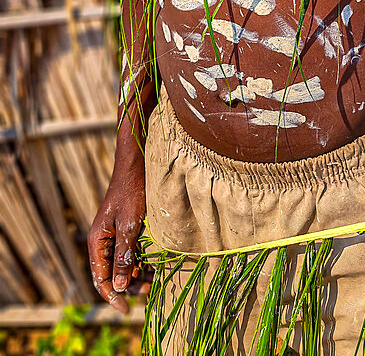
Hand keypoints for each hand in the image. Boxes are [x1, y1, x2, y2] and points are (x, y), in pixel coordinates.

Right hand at [87, 165, 149, 313]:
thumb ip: (124, 256)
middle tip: (152, 290)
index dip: (112, 296)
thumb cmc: (131, 192)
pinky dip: (142, 262)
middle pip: (113, 275)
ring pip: (124, 265)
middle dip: (130, 286)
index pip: (99, 278)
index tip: (127, 309)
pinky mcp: (127, 230)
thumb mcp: (129, 226)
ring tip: (157, 279)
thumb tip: (119, 287)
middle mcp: (103, 242)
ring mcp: (115, 236)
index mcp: (97, 241)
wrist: (137, 165)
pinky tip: (157, 265)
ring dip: (138, 275)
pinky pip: (132, 254)